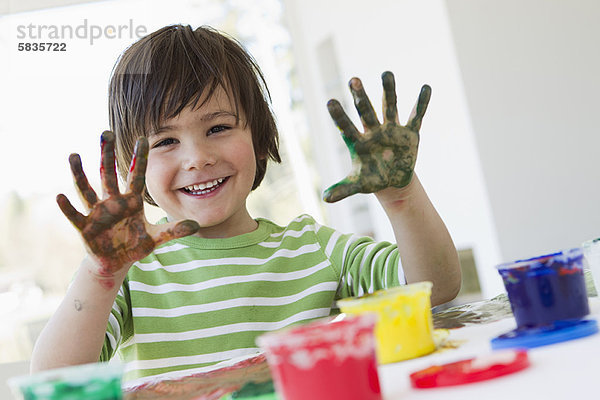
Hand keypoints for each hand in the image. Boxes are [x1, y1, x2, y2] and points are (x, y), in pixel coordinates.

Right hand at [57, 131, 198, 277]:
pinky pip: (75, 215)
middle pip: (109, 174)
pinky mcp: (86, 227)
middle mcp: (113, 202)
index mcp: (131, 201)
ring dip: (80, 173)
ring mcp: (98, 213)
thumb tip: (197, 225)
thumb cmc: (134, 245)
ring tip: (74, 155)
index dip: (141, 159)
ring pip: (87, 189)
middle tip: (105, 133)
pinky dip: (67, 207)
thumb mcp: (156, 238)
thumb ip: (174, 230)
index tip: (143, 138)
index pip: (137, 176)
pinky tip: (60, 196)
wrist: (115, 262)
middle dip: (107, 155)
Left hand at [323, 71, 430, 202]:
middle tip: (353, 80)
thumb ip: (343, 189)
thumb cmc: (372, 180)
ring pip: (389, 107)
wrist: (393, 180)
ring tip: (386, 73)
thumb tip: (325, 198)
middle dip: (361, 96)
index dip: (339, 115)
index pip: (346, 127)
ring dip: (388, 90)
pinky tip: (426, 87)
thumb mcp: (358, 184)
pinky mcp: (409, 133)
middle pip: (366, 111)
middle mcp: (373, 131)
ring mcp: (392, 130)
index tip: (330, 101)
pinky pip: (416, 116)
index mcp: (359, 142)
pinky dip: (421, 104)